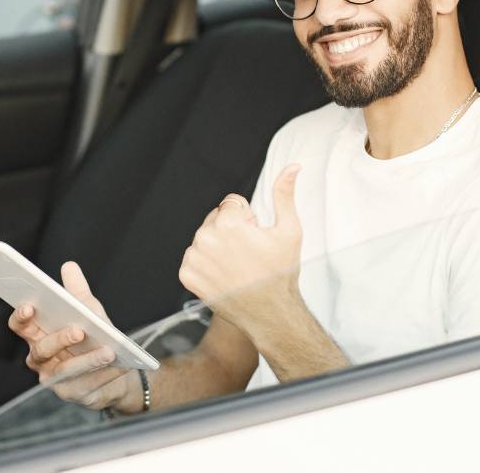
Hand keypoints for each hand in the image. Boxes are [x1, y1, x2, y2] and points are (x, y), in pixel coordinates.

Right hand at [7, 262, 142, 412]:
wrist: (119, 369)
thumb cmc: (96, 337)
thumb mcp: (90, 311)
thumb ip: (78, 291)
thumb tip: (69, 266)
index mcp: (38, 334)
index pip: (21, 326)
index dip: (21, 317)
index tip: (30, 305)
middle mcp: (41, 359)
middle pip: (41, 350)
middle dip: (59, 339)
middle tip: (78, 330)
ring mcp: (55, 379)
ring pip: (64, 371)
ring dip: (87, 360)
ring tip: (108, 351)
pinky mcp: (73, 394)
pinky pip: (85, 386)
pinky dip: (102, 375)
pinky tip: (117, 366)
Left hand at [178, 164, 303, 338]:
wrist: (270, 314)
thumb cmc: (281, 273)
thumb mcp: (289, 230)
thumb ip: (285, 194)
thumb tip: (292, 167)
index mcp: (228, 222)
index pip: (231, 204)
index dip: (247, 218)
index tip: (255, 236)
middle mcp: (205, 237)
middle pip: (216, 219)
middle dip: (230, 230)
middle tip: (248, 253)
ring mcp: (194, 258)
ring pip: (205, 238)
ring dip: (218, 247)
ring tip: (237, 265)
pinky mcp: (187, 274)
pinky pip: (194, 257)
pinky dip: (206, 265)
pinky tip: (224, 275)